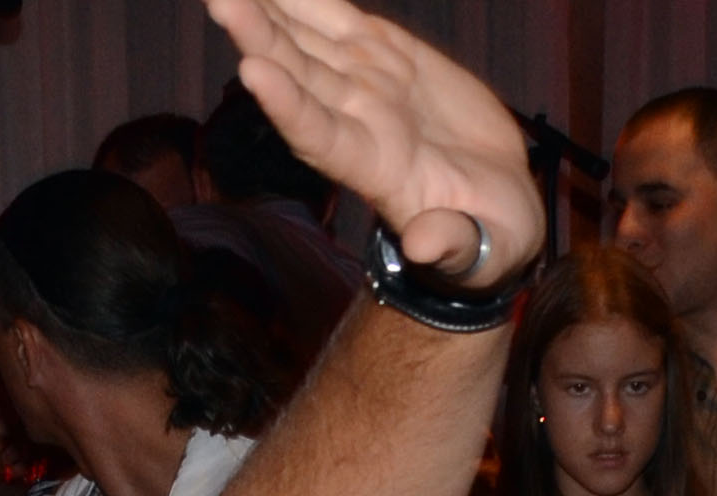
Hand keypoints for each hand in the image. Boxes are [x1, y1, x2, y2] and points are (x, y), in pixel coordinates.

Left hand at [202, 0, 545, 284]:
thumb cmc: (488, 238)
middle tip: (221, 0)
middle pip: (299, 74)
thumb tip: (422, 247)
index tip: (253, 71)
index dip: (286, 104)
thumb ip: (449, 245)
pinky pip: (337, 14)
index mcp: (376, 168)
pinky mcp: (385, 53)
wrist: (496, 204)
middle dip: (258, 37)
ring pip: (307, 37)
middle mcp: (357, 120)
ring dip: (267, 7)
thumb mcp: (480, 250)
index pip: (320, 136)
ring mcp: (366, 83)